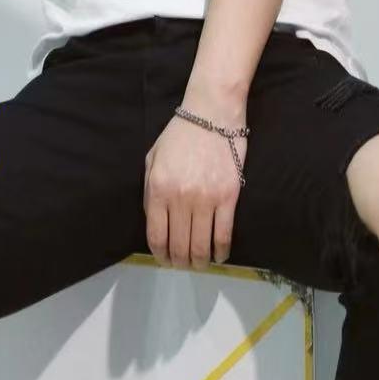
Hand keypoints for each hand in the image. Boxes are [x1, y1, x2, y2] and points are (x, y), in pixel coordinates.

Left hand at [143, 91, 247, 269]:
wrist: (212, 114)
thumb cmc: (179, 134)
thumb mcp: (153, 159)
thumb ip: (149, 190)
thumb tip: (154, 221)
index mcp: (158, 190)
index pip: (156, 235)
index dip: (160, 255)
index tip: (164, 261)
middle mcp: (180, 199)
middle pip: (178, 245)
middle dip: (180, 262)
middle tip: (183, 265)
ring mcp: (206, 200)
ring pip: (201, 245)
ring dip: (200, 261)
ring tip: (200, 264)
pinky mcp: (229, 198)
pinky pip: (224, 234)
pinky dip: (222, 251)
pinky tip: (220, 255)